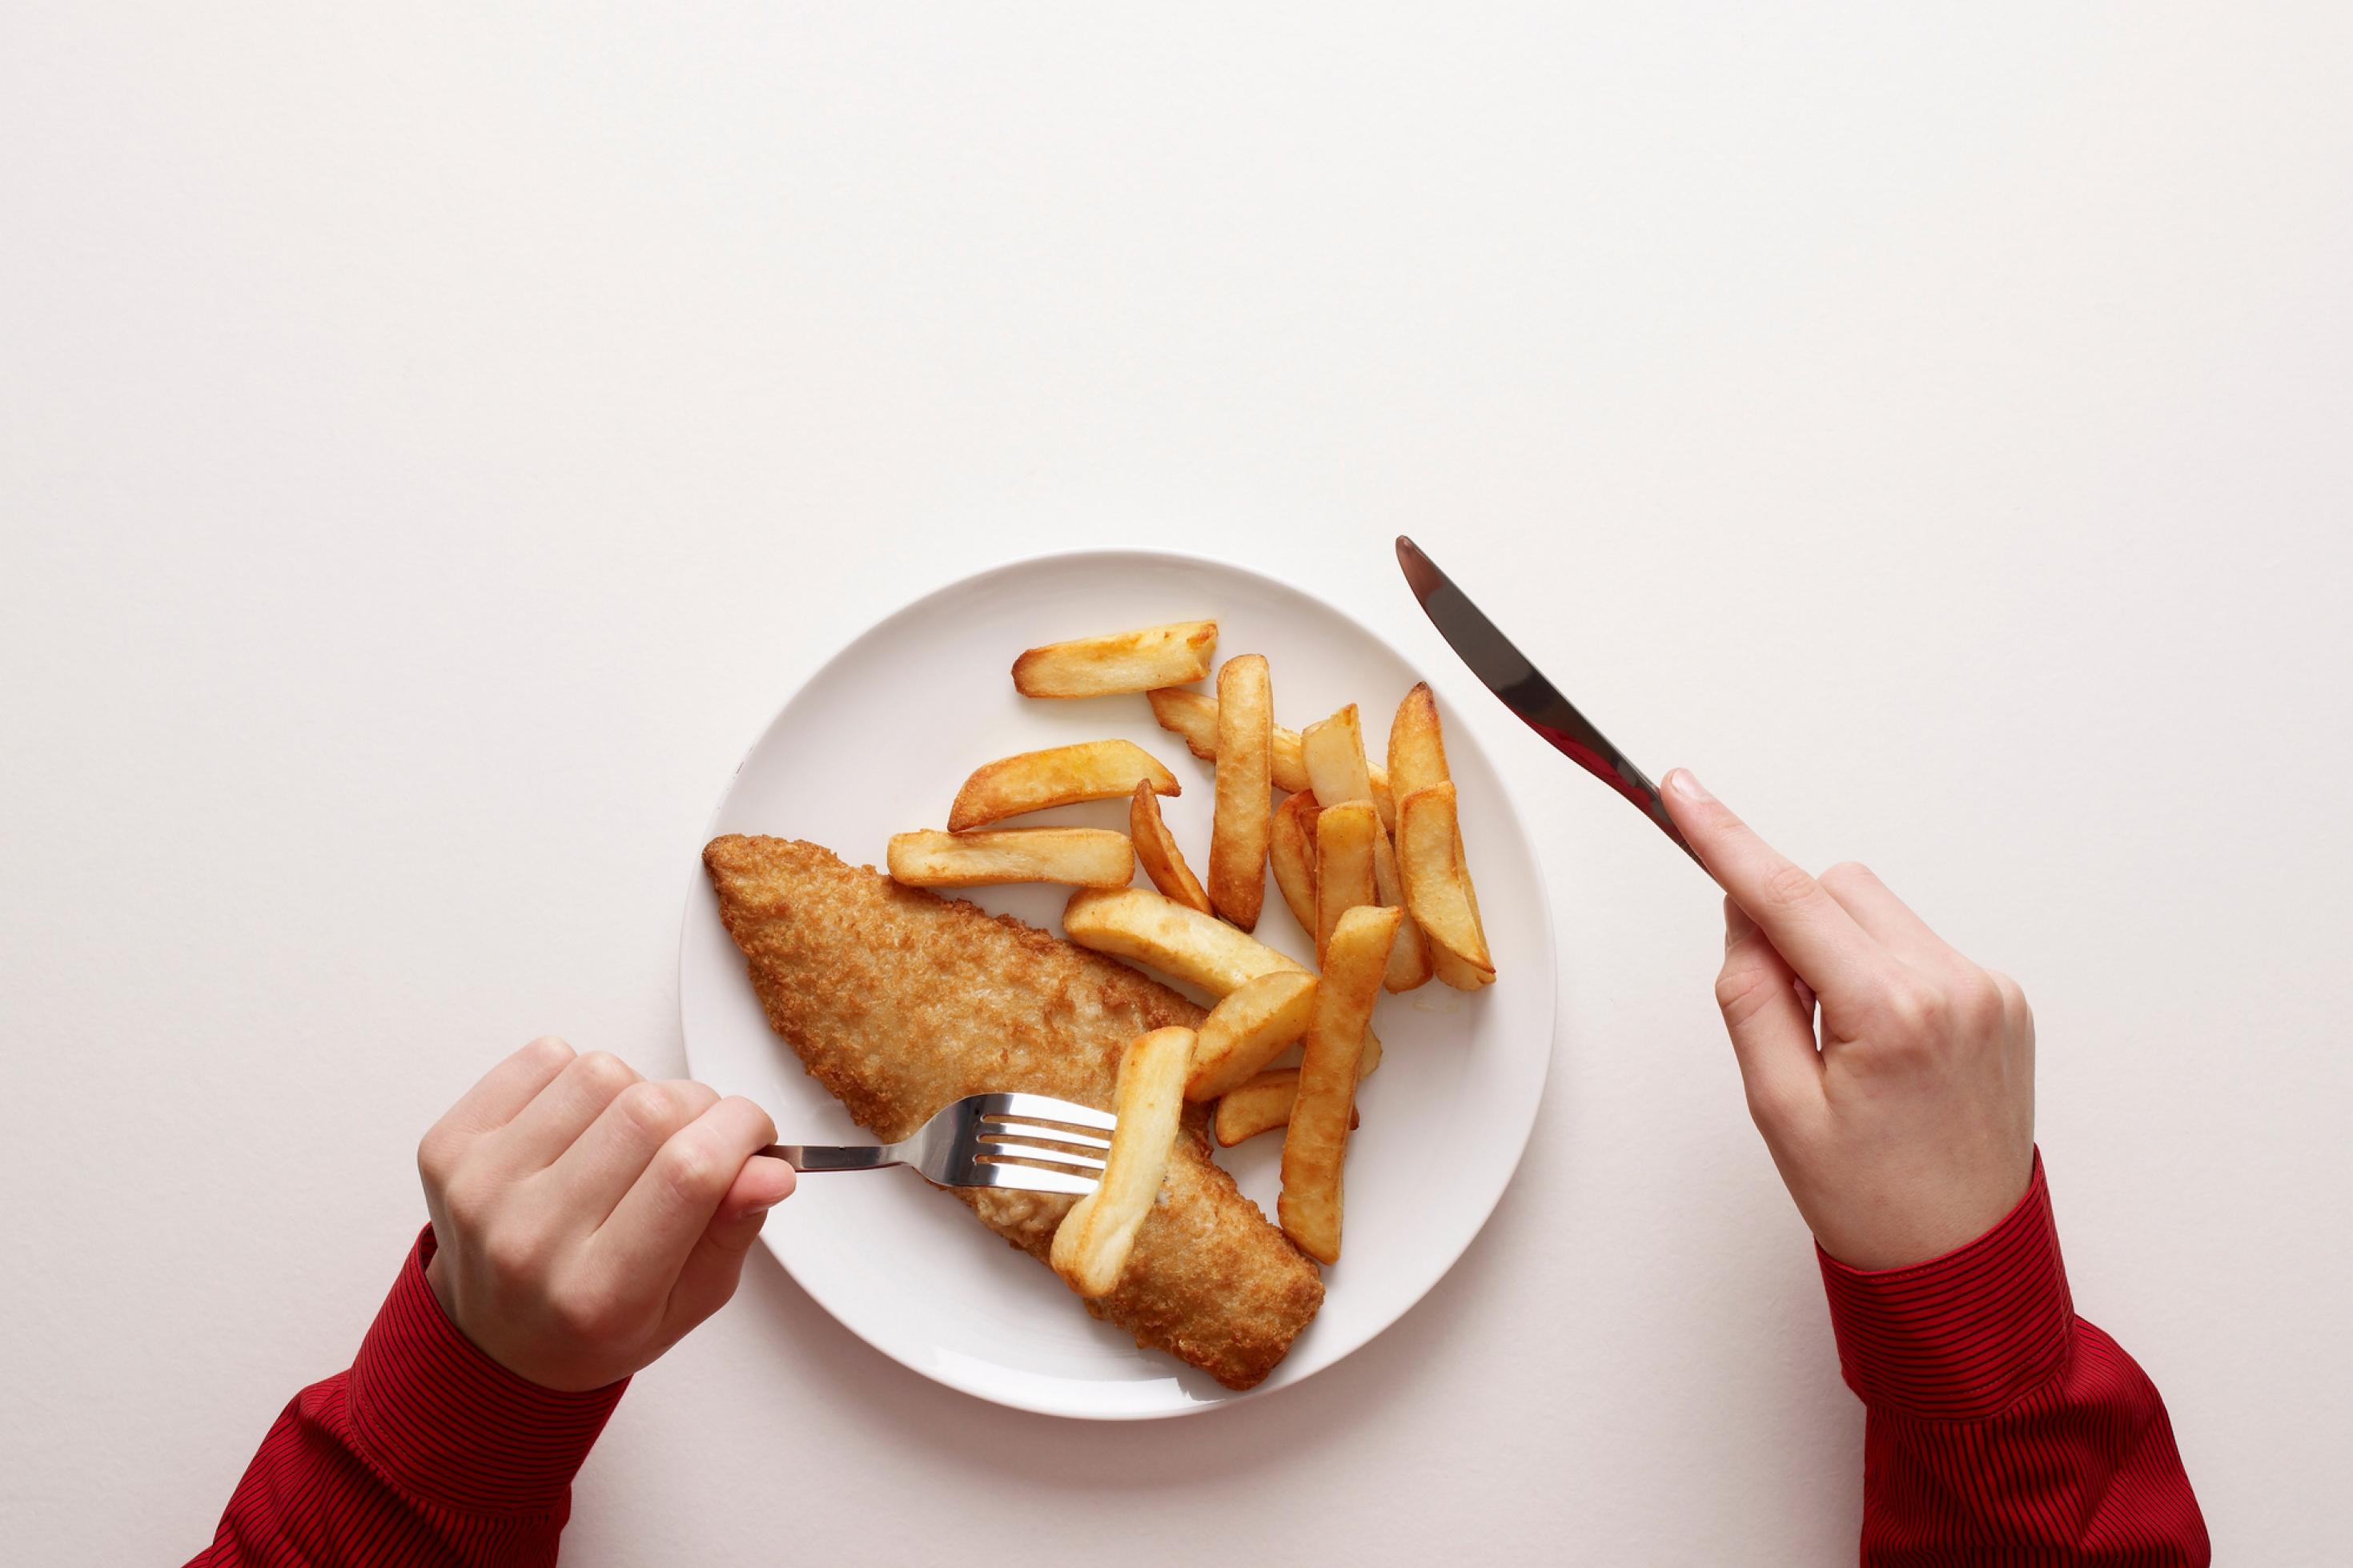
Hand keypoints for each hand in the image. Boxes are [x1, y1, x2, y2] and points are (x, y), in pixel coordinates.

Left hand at [415, 1037, 797, 1389]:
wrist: (494, 1341)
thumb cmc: (600, 1320)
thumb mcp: (691, 1299)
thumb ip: (733, 1229)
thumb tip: (770, 1167)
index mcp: (601, 1295)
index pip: (689, 1172)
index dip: (740, 1130)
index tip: (753, 1134)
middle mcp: (530, 1241)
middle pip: (649, 1112)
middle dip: (698, 1108)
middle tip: (696, 1139)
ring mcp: (480, 1189)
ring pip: (601, 1073)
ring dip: (635, 1092)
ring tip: (627, 1141)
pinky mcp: (448, 1147)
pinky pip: (544, 1058)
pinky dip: (577, 1078)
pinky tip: (578, 1129)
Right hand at [1660, 770, 2034, 1269]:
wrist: (1961, 1260)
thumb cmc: (1870, 1199)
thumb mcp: (1777, 1106)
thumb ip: (1751, 995)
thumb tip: (1746, 915)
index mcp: (1892, 1015)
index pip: (1790, 900)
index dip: (1727, 841)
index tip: (1684, 793)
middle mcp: (1954, 987)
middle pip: (1838, 888)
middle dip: (1794, 925)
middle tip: (1788, 1017)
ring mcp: (1989, 991)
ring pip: (1878, 910)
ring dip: (1841, 948)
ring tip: (1845, 1043)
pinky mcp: (2005, 1000)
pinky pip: (1918, 945)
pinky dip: (1883, 972)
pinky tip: (1885, 1047)